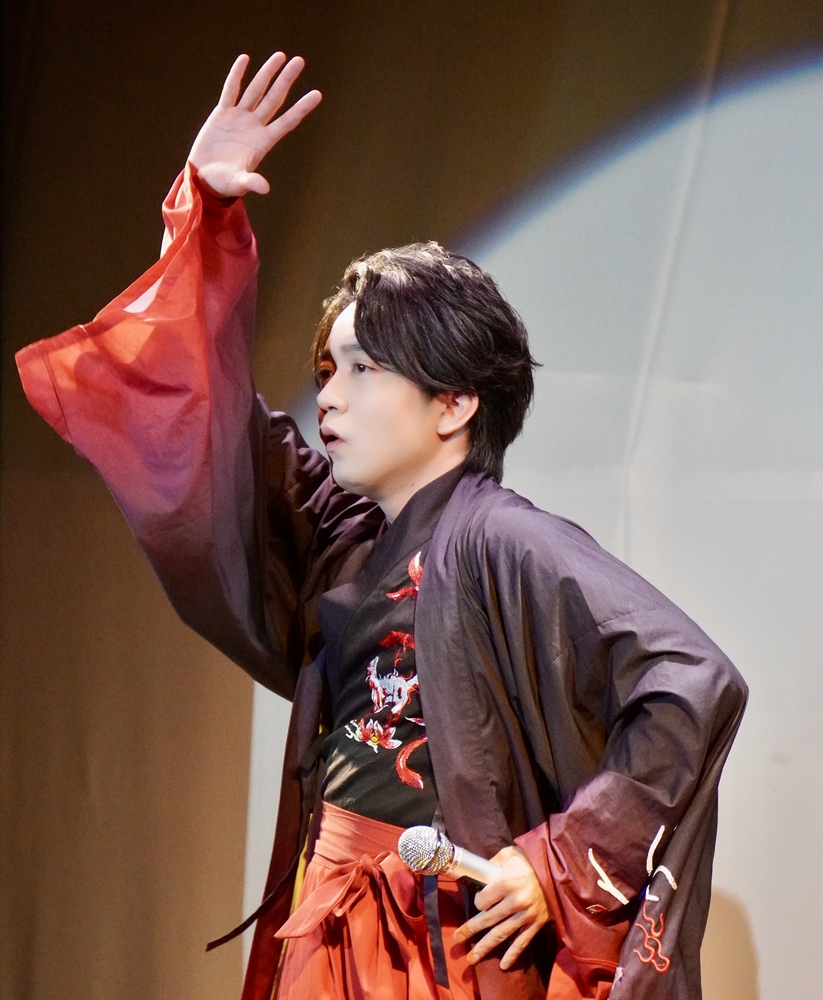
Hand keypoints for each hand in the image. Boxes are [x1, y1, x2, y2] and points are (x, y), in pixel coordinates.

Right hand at [188, 52, 321, 196]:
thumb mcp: (237, 183)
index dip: (301, 108)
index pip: (287, 121)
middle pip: (274, 99)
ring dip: (267, 73)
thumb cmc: (223, 183)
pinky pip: (231, 90)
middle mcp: (254, 126)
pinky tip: (245, 59)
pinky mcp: (222, 113)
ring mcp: (239, 118)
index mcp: (262, 142)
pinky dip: (237, 75)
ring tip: (280, 56)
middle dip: (286, 80)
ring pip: (256, 90)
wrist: (204, 178)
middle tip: (299, 61)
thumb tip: (265, 188)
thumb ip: (250, 182)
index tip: (317, 94)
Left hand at [454, 846, 549, 969]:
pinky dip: (513, 955)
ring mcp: (527, 915)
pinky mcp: (537, 923)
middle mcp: (515, 901)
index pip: (483, 900)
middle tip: (457, 939)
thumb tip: (480, 874)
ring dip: (485, 947)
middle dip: (471, 929)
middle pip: (488, 919)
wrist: (561, 868)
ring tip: (471, 959)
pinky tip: (503, 965)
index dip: (478, 901)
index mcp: (506, 882)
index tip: (479, 901)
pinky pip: (523, 942)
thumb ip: (493, 865)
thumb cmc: (532, 858)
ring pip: (502, 934)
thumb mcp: (509, 854)